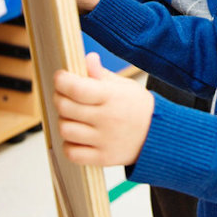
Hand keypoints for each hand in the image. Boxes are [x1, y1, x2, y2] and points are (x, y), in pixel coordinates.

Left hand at [54, 52, 153, 166]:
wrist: (158, 136)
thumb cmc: (139, 108)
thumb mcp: (124, 85)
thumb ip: (102, 74)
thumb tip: (88, 58)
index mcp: (112, 97)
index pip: (77, 89)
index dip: (62, 81)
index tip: (60, 77)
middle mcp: (107, 119)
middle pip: (66, 108)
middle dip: (59, 98)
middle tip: (63, 94)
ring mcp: (104, 141)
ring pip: (66, 130)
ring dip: (64, 120)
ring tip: (72, 116)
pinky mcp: (102, 158)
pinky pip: (72, 152)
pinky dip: (69, 144)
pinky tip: (77, 135)